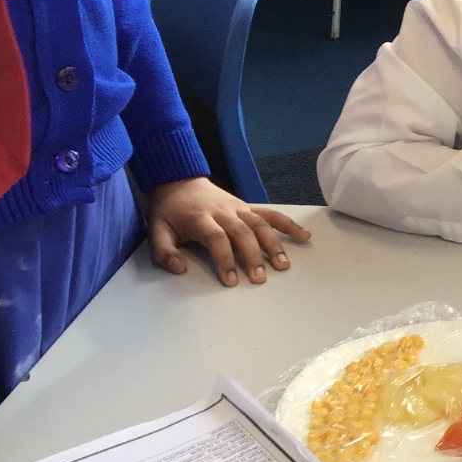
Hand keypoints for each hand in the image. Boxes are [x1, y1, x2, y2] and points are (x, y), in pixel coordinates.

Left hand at [147, 177, 309, 285]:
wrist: (179, 180)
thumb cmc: (170, 211)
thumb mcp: (157, 230)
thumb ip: (164, 252)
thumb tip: (179, 269)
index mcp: (201, 219)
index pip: (217, 239)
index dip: (225, 260)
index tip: (231, 281)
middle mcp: (224, 213)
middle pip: (243, 233)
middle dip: (253, 256)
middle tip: (260, 278)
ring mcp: (239, 209)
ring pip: (261, 225)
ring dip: (274, 245)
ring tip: (283, 265)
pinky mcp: (248, 207)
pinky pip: (272, 214)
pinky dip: (289, 225)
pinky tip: (304, 236)